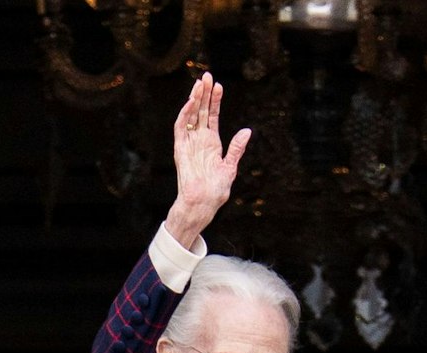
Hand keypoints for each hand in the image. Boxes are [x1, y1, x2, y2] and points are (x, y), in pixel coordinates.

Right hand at [163, 72, 251, 248]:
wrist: (202, 203)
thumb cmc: (215, 190)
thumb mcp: (230, 167)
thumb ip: (236, 149)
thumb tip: (247, 130)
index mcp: (211, 142)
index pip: (213, 116)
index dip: (215, 101)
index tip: (219, 86)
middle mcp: (199, 139)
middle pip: (201, 111)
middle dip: (204, 94)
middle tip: (208, 75)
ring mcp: (189, 143)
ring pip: (190, 115)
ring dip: (194, 100)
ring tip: (200, 84)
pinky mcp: (180, 149)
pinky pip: (180, 128)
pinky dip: (184, 114)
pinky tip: (190, 103)